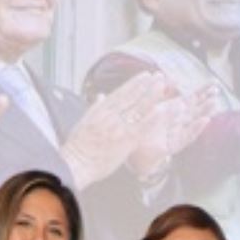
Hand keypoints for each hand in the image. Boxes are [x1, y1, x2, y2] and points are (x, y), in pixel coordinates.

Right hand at [63, 71, 170, 187]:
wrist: (75, 164)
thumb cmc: (78, 147)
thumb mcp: (84, 121)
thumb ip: (95, 107)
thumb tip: (101, 96)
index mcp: (100, 110)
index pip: (120, 93)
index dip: (134, 83)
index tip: (145, 76)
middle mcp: (110, 115)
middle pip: (131, 96)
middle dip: (146, 85)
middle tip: (159, 76)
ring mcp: (118, 127)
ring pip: (138, 108)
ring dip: (152, 95)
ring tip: (163, 86)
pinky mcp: (124, 141)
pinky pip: (141, 127)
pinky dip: (152, 118)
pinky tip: (162, 110)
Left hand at [129, 83, 217, 177]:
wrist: (133, 155)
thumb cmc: (139, 133)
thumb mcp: (146, 110)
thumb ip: (155, 95)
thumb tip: (160, 75)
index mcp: (171, 114)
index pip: (189, 101)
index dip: (201, 92)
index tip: (213, 84)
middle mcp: (176, 124)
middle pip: (194, 110)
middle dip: (205, 100)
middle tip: (217, 89)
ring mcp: (176, 135)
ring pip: (192, 122)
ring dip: (203, 112)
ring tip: (214, 103)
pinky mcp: (172, 146)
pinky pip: (186, 137)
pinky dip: (195, 129)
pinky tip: (204, 121)